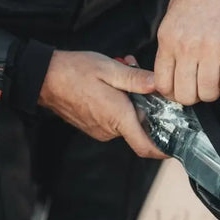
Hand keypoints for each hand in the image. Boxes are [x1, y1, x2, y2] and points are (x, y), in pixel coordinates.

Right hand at [38, 50, 166, 158]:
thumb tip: (159, 84)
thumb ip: (136, 79)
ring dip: (131, 103)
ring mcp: (100, 130)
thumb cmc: (74, 72)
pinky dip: (120, 105)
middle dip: (146, 107)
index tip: (175, 145)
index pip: (146, 146)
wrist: (43, 78)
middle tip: (141, 83)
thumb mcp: (110, 70)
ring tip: (123, 78)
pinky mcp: (94, 126)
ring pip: (127, 121)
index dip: (163, 150)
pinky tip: (112, 87)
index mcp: (118, 118)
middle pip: (140, 127)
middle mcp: (110, 129)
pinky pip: (115, 120)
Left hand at [154, 0, 219, 104]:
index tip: (181, 90)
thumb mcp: (171, 19)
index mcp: (168, 40)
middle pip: (186, 95)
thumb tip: (171, 74)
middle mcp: (187, 46)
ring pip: (208, 93)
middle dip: (193, 97)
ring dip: (213, 93)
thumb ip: (169, 47)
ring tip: (216, 81)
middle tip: (200, 88)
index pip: (163, 85)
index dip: (173, 94)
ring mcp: (212, 48)